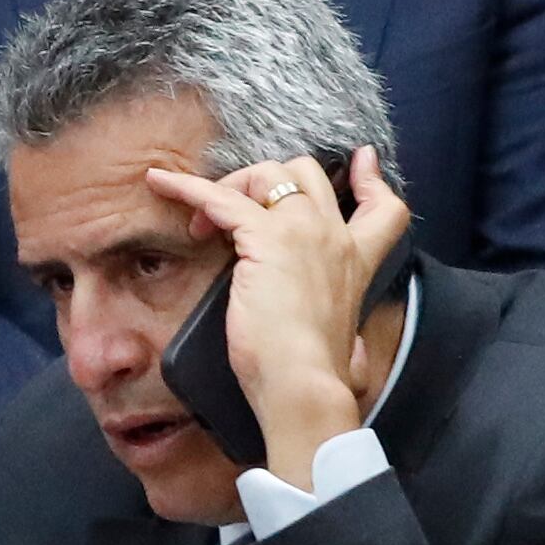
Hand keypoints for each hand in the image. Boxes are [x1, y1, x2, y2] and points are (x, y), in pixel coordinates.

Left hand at [140, 148, 416, 488]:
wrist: (303, 383)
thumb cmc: (314, 374)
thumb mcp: (346, 348)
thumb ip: (353, 343)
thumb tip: (356, 361)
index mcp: (357, 260)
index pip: (383, 206)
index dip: (368, 178)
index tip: (359, 161)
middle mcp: (336, 236)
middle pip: (306, 173)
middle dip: (264, 180)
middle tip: (232, 215)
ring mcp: (304, 231)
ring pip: (269, 174)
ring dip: (229, 186)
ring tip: (201, 224)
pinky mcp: (265, 238)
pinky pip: (221, 197)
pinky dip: (187, 187)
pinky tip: (160, 183)